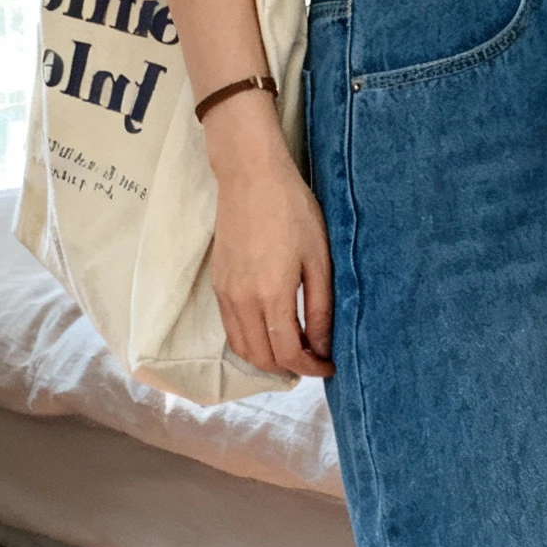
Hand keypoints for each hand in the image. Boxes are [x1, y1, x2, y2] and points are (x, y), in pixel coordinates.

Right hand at [206, 105, 334, 379]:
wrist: (250, 177)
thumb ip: (320, 307)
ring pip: (242, 348)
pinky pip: (231, 329)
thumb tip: (323, 346)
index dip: (311, 368)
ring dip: (267, 359)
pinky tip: (272, 331)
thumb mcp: (319, 259)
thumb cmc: (293, 211)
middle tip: (314, 360)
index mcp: (272, 294)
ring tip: (294, 351)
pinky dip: (251, 342)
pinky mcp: (217, 284)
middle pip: (262, 358)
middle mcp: (243, 301)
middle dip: (290, 368)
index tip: (329, 367)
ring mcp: (225, 293)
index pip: (288, 352)